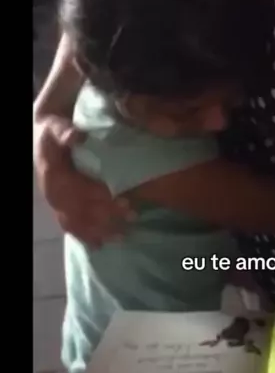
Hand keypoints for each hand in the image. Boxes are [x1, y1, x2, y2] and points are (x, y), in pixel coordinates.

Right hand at [34, 115, 134, 246]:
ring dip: (100, 231)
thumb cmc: (53, 131)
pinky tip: (100, 245)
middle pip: (81, 210)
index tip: (126, 202)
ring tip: (123, 237)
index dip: (102, 198)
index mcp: (53, 175)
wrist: (42, 138)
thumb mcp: (57, 126)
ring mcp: (55, 203)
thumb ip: (65, 131)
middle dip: (108, 217)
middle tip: (134, 218)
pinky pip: (71, 227)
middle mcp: (53, 193)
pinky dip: (85, 237)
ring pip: (77, 223)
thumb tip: (77, 136)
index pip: (80, 190)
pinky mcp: (59, 208)